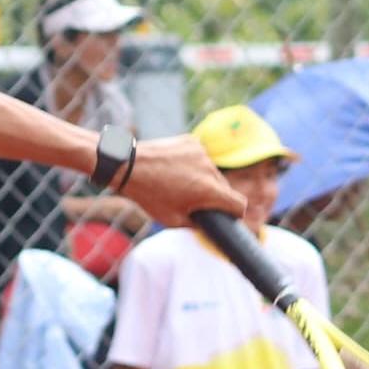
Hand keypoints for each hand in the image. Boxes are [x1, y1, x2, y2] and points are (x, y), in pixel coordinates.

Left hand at [116, 134, 236, 221]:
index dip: (235, 213)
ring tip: (180, 184)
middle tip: (194, 202)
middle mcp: (210, 169)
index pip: (239, 204)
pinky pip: (201, 157)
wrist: (129, 165)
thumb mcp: (173, 219)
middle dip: (214, 196)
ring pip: (212, 172)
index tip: (228, 216)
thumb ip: (197, 224)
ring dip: (203, 179)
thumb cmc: (149, 195)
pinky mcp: (192, 142)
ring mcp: (202, 153)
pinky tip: (176, 168)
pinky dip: (194, 164)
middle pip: (224, 188)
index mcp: (209, 191)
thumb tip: (208, 226)